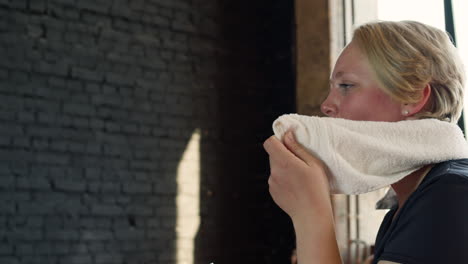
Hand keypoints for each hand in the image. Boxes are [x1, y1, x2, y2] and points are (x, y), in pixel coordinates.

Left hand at [264, 131, 340, 263]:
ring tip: (300, 178)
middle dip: (284, 154)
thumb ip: (297, 148)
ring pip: (275, 168)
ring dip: (284, 168)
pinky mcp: (273, 192)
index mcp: (284, 162)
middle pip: (273, 155)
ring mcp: (272, 183)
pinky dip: (283, 179)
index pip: (269, 143)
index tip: (288, 143)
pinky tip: (296, 187)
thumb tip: (287, 135)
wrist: (311, 215)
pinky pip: (276, 179)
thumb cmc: (316, 189)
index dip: (277, 140)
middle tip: (300, 162)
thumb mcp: (313, 164)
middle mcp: (274, 172)